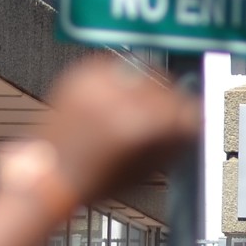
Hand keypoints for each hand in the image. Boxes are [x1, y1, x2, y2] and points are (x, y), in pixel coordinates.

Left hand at [10, 57, 199, 204]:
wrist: (48, 174)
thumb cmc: (90, 180)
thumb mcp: (145, 171)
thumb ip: (174, 143)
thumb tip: (193, 125)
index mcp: (139, 124)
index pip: (186, 109)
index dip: (196, 117)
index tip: (196, 122)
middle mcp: (119, 96)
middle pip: (168, 85)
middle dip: (175, 101)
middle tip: (174, 116)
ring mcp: (98, 81)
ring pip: (146, 71)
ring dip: (152, 88)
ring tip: (147, 107)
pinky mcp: (83, 73)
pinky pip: (120, 65)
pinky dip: (128, 79)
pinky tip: (126, 96)